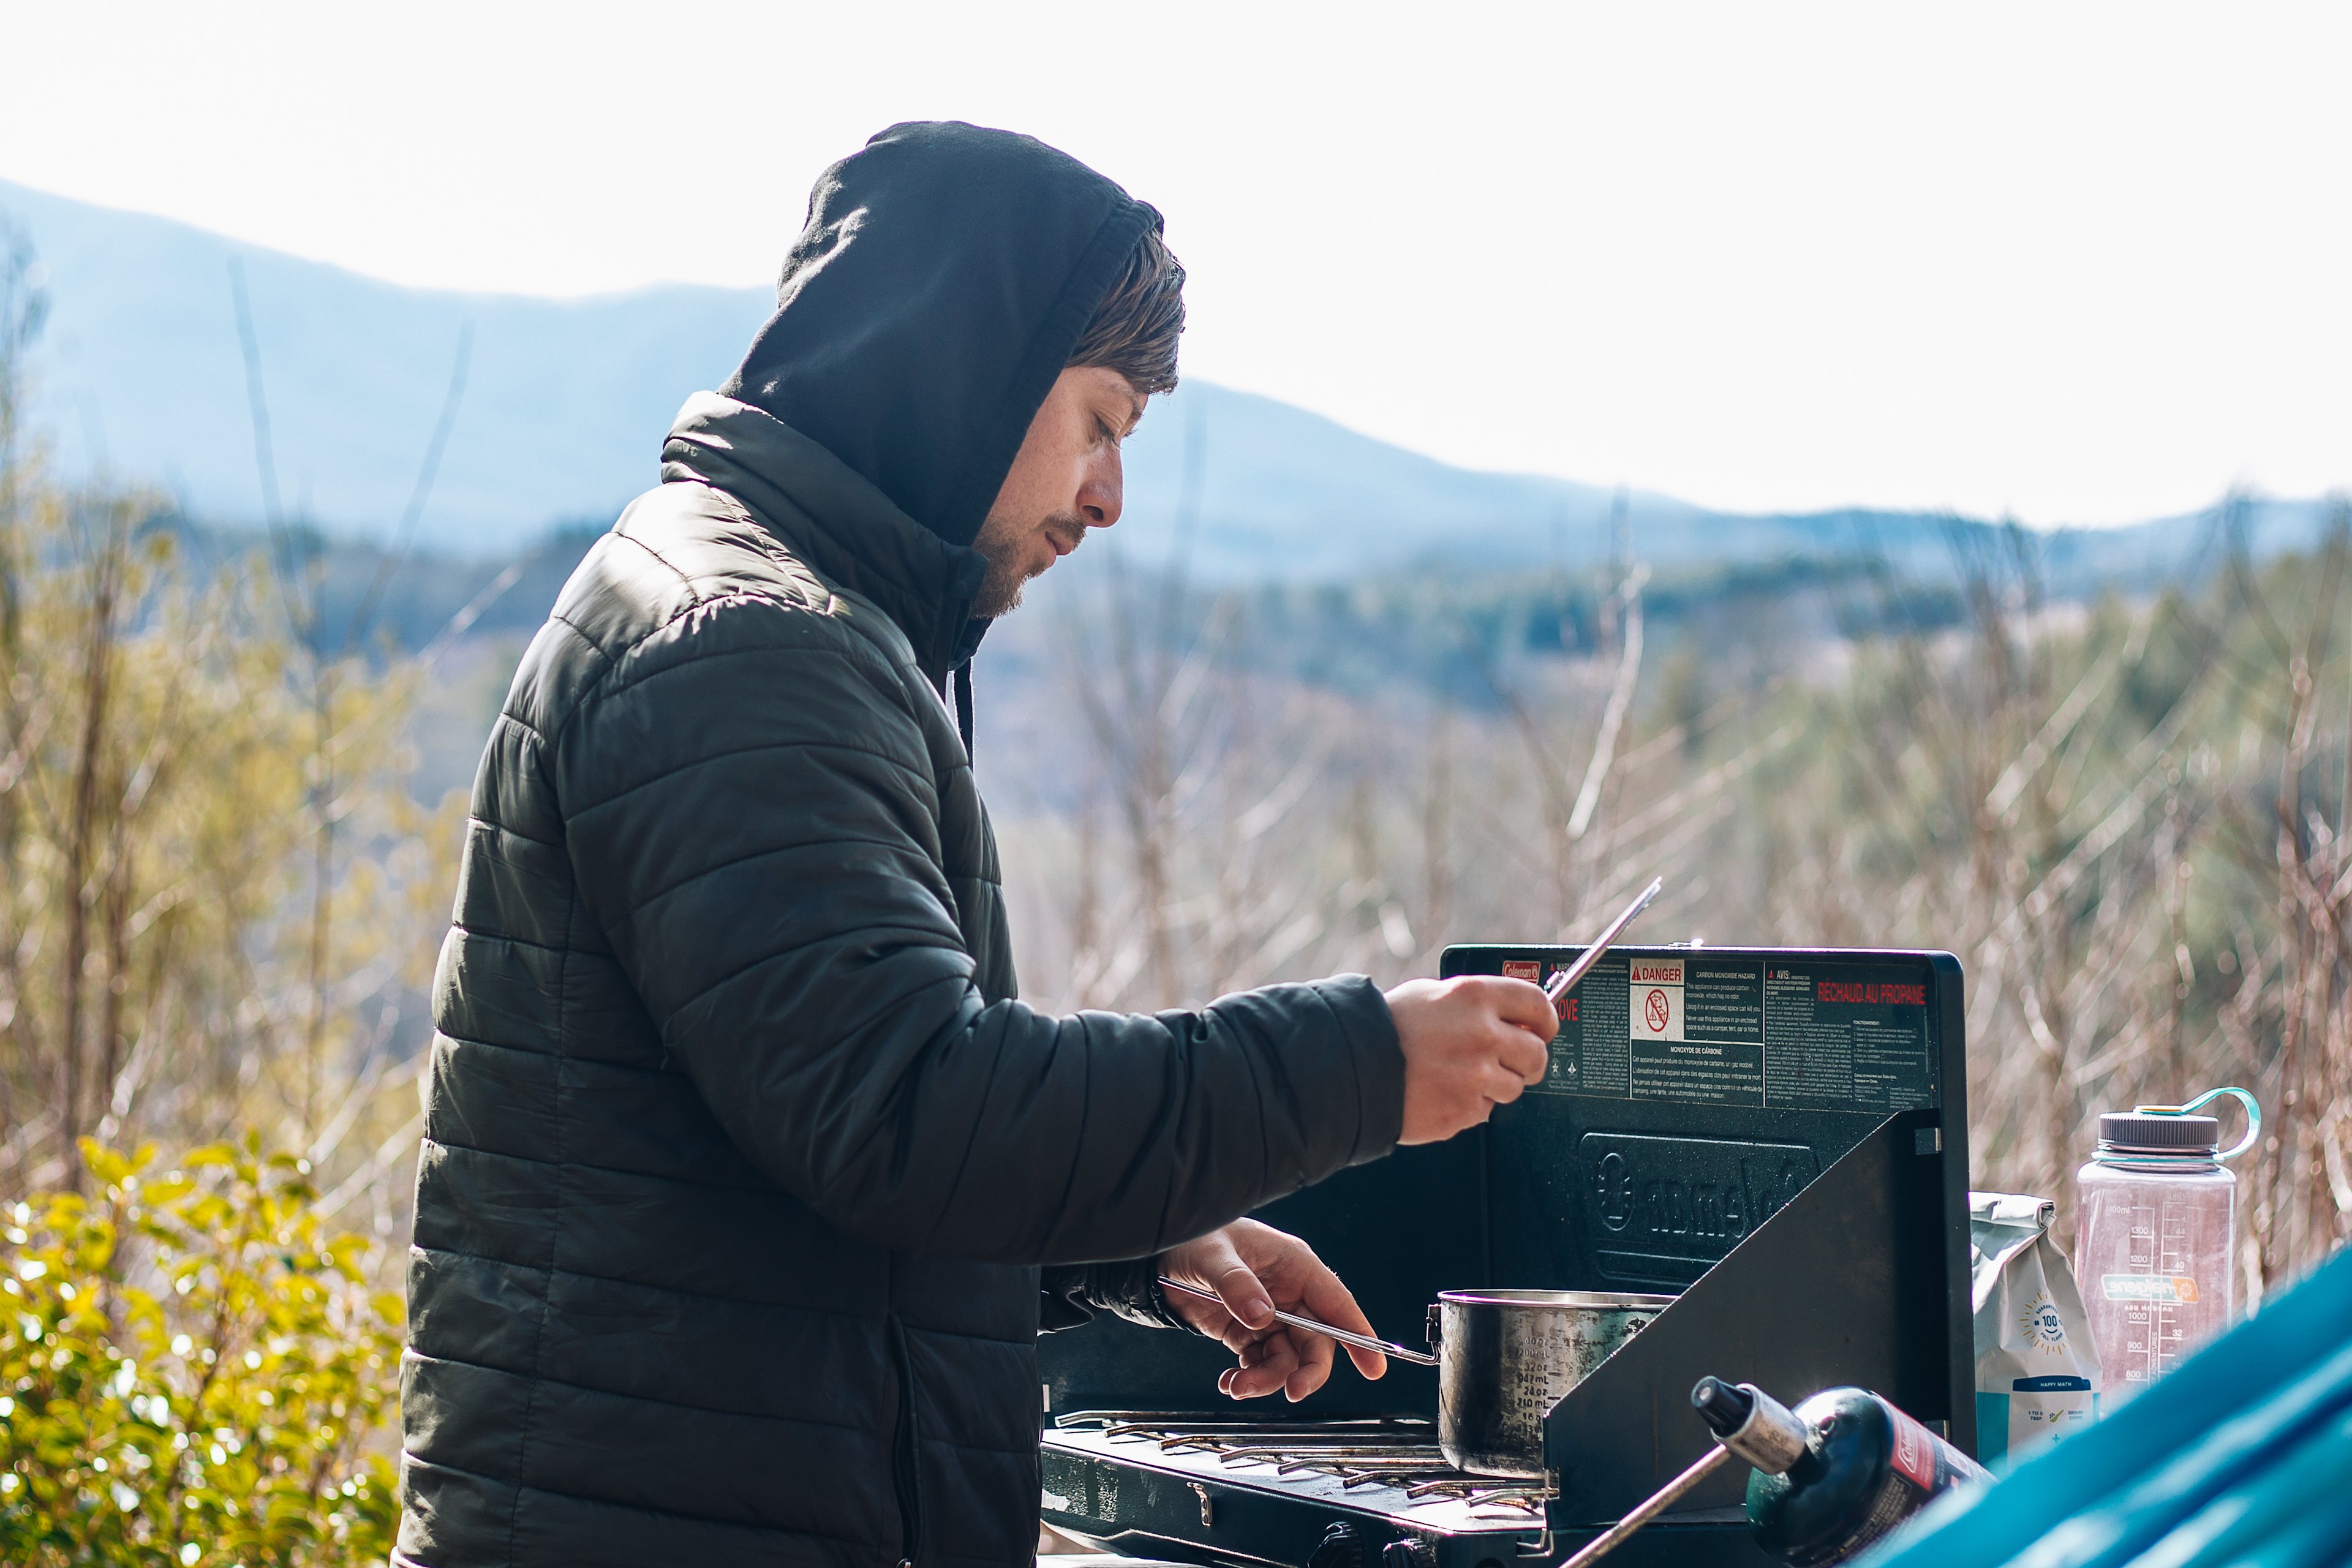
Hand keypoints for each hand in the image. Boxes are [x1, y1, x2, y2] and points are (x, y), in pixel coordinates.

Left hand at [1158, 1219, 1387, 1400]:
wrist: (1158, 1255)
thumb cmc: (1195, 1237)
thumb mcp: (1213, 1255)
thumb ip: (1237, 1284)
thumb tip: (1263, 1316)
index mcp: (1293, 1264)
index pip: (1335, 1303)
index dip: (1358, 1334)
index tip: (1374, 1367)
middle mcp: (1287, 1293)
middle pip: (1315, 1342)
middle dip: (1306, 1371)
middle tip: (1292, 1391)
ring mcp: (1268, 1315)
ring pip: (1287, 1359)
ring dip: (1267, 1379)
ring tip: (1238, 1385)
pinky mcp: (1246, 1332)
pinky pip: (1260, 1364)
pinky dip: (1248, 1379)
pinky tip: (1229, 1381)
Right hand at [1385, 975, 1554, 1143]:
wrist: (1352, 1069)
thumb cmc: (1386, 1028)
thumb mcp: (1432, 995)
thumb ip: (1476, 1005)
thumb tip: (1511, 1018)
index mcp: (1475, 997)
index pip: (1537, 1005)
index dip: (1546, 1020)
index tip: (1543, 1029)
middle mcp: (1482, 1035)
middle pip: (1536, 1054)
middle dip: (1527, 1060)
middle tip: (1513, 1061)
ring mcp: (1476, 1077)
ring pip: (1514, 1087)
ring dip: (1494, 1085)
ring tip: (1459, 1076)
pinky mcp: (1464, 1111)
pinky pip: (1484, 1111)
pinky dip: (1468, 1105)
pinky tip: (1442, 1091)